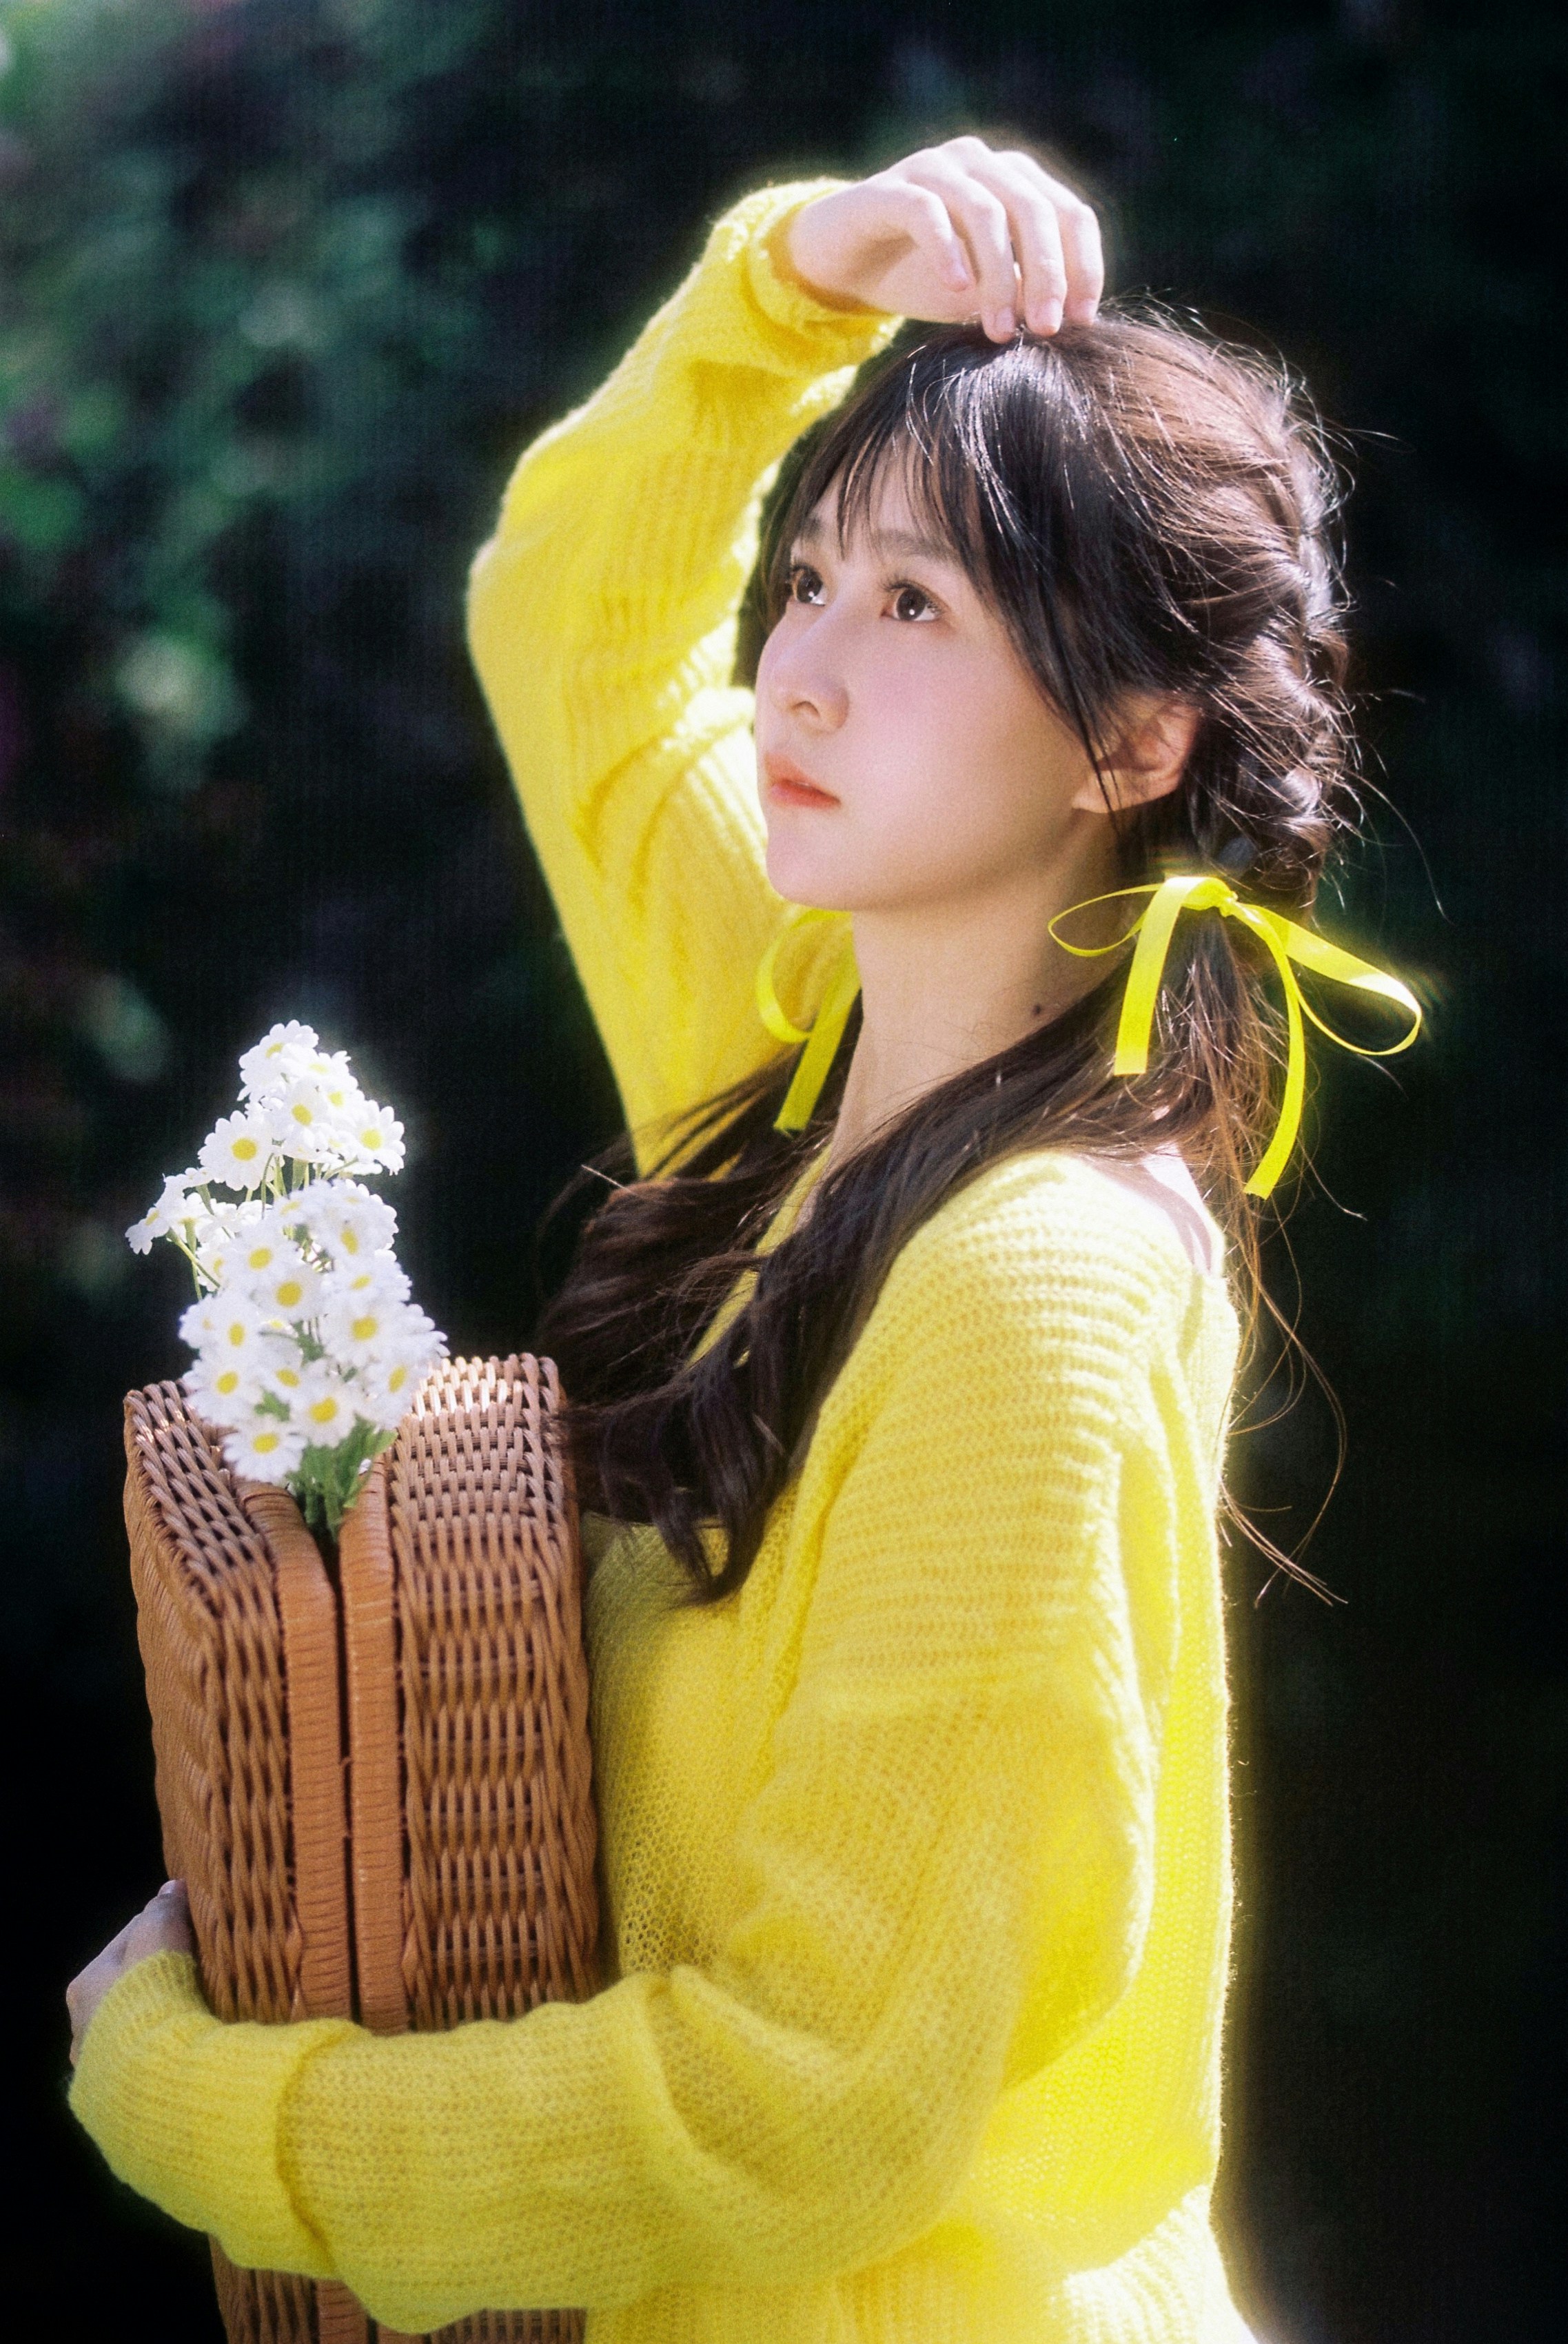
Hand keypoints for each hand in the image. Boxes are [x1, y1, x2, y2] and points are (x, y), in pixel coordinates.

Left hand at [66, 1879, 193, 2066]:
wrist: (151, 2077)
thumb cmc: (151, 1998)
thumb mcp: (159, 1938)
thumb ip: (164, 1910)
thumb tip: (172, 1887)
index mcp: (85, 1984)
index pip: (128, 1940)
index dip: (163, 1927)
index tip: (193, 1927)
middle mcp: (81, 2026)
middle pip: (127, 1984)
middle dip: (156, 1975)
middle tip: (196, 1970)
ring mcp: (95, 2067)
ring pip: (131, 2026)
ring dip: (156, 2017)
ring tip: (193, 2011)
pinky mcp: (113, 2100)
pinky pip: (141, 2062)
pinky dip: (158, 2050)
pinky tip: (180, 2047)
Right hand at [783, 136, 1102, 341]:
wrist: (845, 261)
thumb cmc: (922, 275)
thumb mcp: (984, 290)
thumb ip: (1023, 293)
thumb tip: (1067, 320)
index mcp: (1016, 181)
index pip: (1070, 214)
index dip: (1083, 266)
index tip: (1081, 321)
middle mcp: (982, 163)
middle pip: (1034, 210)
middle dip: (1047, 274)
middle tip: (1046, 330)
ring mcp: (936, 168)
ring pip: (986, 213)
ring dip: (998, 276)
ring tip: (998, 330)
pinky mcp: (891, 189)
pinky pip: (927, 212)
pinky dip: (947, 251)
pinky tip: (956, 290)